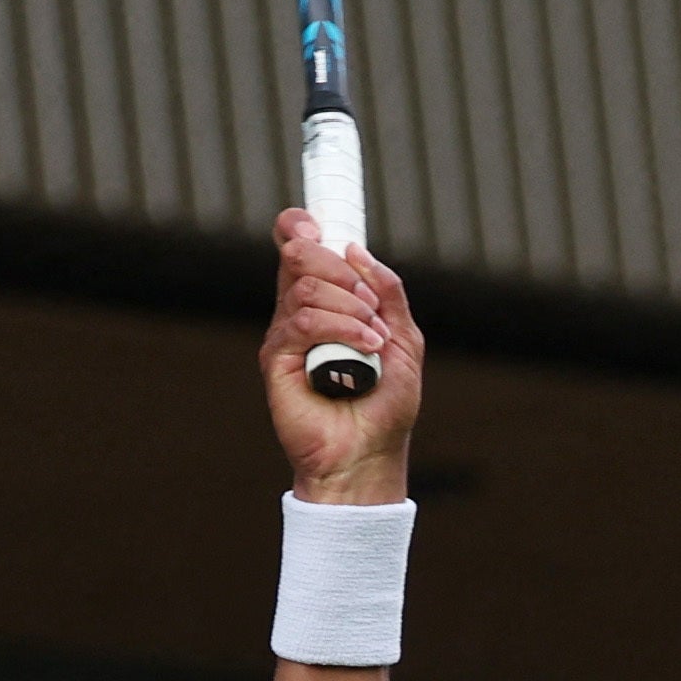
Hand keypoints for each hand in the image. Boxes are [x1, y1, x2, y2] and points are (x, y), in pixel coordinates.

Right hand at [263, 212, 423, 502]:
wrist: (368, 454)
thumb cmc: (386, 404)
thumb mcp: (404, 339)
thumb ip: (388, 292)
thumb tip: (355, 249)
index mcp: (326, 301)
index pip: (297, 247)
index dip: (300, 226)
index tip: (319, 228)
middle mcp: (299, 312)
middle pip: (299, 254)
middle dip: (339, 268)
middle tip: (371, 305)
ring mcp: (286, 335)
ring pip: (305, 287)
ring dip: (350, 307)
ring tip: (373, 340)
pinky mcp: (277, 359)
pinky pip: (302, 321)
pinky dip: (341, 327)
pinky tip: (365, 348)